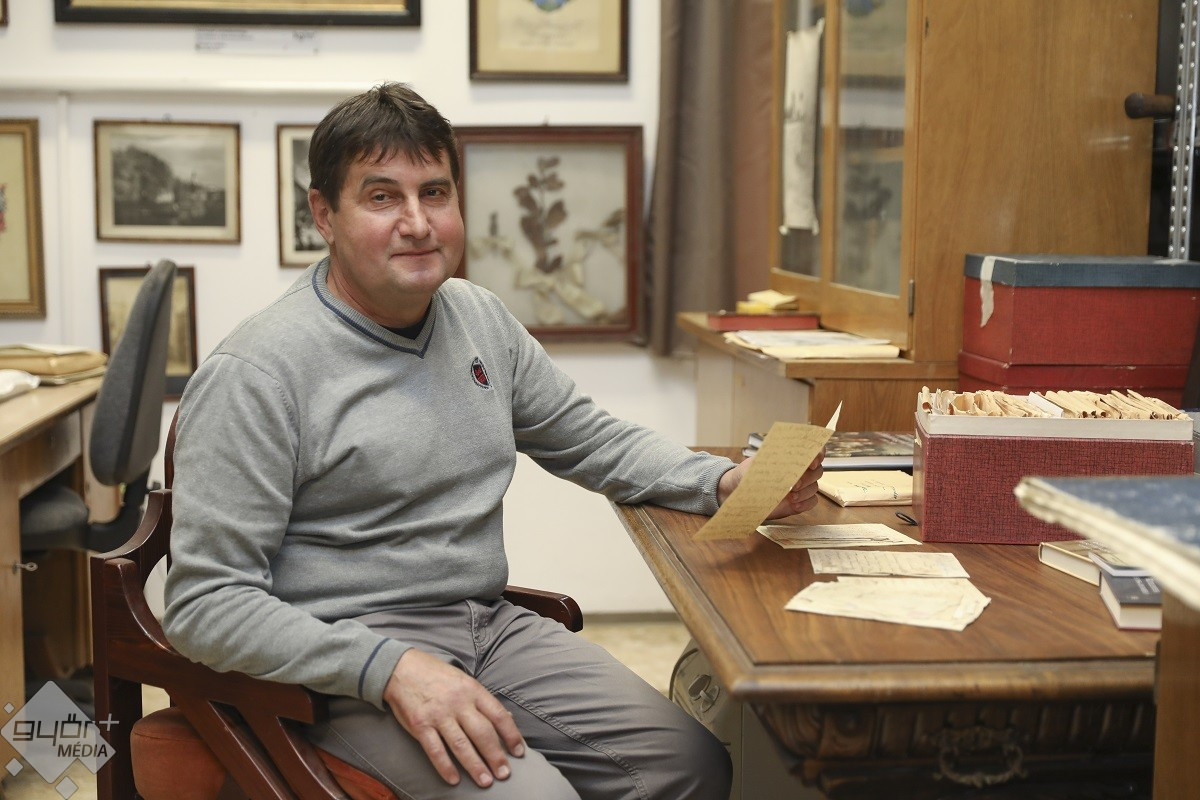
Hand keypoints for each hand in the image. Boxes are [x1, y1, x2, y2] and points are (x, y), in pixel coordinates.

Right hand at [382, 648, 524, 787]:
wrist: (403, 668)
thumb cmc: (438, 676)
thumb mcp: (464, 680)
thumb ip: (483, 700)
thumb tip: (507, 718)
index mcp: (472, 690)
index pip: (498, 715)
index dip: (511, 735)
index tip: (518, 752)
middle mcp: (458, 703)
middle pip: (482, 733)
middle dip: (495, 756)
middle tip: (504, 774)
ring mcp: (439, 714)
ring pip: (461, 745)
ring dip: (475, 765)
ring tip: (486, 781)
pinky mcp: (420, 725)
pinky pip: (435, 750)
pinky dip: (445, 767)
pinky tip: (454, 779)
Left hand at [717, 448, 823, 518]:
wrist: (738, 492)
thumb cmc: (747, 474)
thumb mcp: (755, 465)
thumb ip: (771, 462)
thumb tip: (785, 462)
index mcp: (791, 457)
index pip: (813, 451)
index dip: (818, 454)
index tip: (812, 461)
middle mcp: (799, 471)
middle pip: (817, 471)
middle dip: (808, 477)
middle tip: (794, 484)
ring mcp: (800, 487)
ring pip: (815, 487)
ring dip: (805, 492)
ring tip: (791, 497)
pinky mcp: (798, 502)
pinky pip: (812, 502)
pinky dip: (805, 503)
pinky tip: (793, 504)